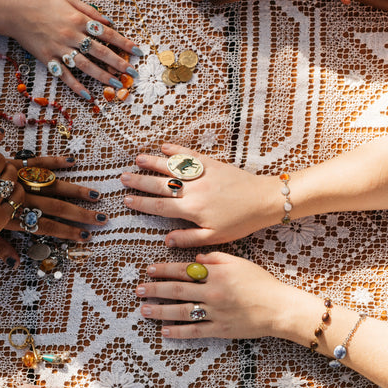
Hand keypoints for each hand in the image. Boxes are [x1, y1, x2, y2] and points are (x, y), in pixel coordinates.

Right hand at [5, 0, 141, 99]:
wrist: (16, 13)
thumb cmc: (44, 4)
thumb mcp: (69, 0)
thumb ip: (90, 12)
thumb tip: (110, 22)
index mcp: (78, 20)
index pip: (106, 34)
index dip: (124, 43)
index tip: (137, 52)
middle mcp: (71, 36)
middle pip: (99, 52)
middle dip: (118, 63)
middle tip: (132, 72)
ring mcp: (59, 50)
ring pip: (85, 66)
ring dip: (102, 77)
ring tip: (117, 85)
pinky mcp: (48, 60)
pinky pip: (63, 76)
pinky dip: (75, 86)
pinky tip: (87, 95)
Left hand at [7, 153, 109, 241]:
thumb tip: (15, 265)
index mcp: (11, 218)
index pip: (45, 227)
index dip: (67, 231)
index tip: (86, 235)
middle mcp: (19, 198)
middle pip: (55, 207)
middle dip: (80, 214)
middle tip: (101, 218)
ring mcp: (18, 179)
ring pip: (52, 185)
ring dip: (75, 191)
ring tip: (95, 195)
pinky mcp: (13, 163)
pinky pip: (37, 162)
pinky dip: (54, 161)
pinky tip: (72, 161)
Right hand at [122, 143, 279, 247]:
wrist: (263, 200)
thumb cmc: (241, 222)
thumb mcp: (215, 237)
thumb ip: (189, 238)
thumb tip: (166, 241)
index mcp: (193, 209)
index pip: (161, 205)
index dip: (142, 203)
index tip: (127, 199)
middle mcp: (194, 190)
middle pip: (161, 184)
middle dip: (140, 181)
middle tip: (123, 178)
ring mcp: (203, 174)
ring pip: (173, 167)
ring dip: (153, 162)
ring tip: (137, 159)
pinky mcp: (212, 164)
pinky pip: (191, 156)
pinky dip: (177, 150)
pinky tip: (165, 146)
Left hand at [137, 251, 293, 339]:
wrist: (279, 308)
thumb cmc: (260, 282)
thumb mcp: (239, 262)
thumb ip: (216, 258)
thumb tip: (195, 259)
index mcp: (216, 273)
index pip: (183, 270)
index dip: (164, 269)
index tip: (149, 270)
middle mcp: (212, 292)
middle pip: (177, 290)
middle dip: (155, 289)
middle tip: (138, 290)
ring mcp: (215, 312)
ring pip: (181, 311)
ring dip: (160, 310)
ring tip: (144, 310)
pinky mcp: (220, 329)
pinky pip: (194, 331)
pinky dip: (178, 331)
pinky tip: (164, 331)